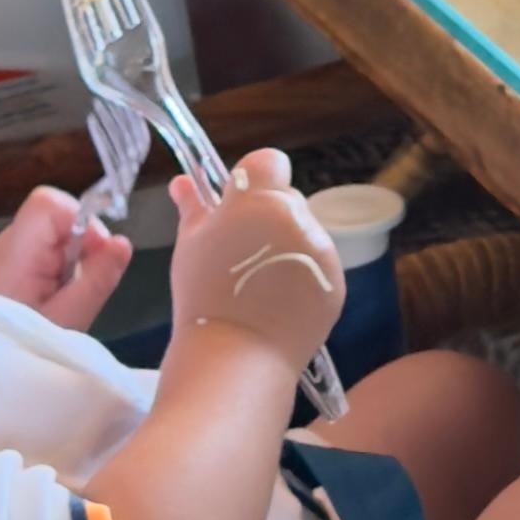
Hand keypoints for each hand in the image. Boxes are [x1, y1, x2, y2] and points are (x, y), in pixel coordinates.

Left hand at [0, 183, 131, 334]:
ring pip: (54, 235)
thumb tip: (123, 241)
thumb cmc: (22, 347)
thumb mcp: (69, 319)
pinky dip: (59, 270)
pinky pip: (45, 252)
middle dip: (81, 244)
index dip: (80, 219)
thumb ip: (97, 278)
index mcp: (17, 250)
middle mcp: (9, 243)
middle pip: (56, 216)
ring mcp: (8, 254)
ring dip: (72, 260)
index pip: (49, 202)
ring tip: (66, 297)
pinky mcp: (10, 267)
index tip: (94, 255)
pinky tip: (55, 299)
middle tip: (81, 284)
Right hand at [171, 152, 349, 356]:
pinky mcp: (336, 282)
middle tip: (240, 254)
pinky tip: (278, 303)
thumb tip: (183, 181)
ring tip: (257, 285)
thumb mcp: (190, 245)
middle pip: (286, 199)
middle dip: (266, 217)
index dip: (252, 180)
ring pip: (303, 233)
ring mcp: (322, 251)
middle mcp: (298, 217)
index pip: (269, 162)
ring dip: (284, 247)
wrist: (236, 356)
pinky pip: (318, 266)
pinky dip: (302, 276)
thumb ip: (193, 207)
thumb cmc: (203, 295)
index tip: (234, 208)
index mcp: (260, 200)